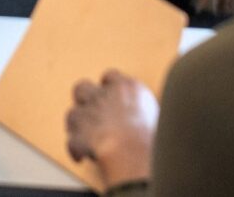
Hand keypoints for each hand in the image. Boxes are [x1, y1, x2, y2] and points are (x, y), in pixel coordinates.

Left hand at [64, 70, 157, 189]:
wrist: (134, 149)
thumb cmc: (157, 136)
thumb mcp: (162, 117)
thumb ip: (147, 111)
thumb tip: (152, 119)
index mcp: (127, 88)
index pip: (113, 77)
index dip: (110, 87)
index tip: (114, 96)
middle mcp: (103, 96)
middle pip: (84, 87)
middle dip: (85, 99)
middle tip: (94, 112)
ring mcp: (87, 114)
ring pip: (73, 113)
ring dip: (78, 124)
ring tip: (88, 135)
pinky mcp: (78, 134)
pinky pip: (72, 141)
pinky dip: (76, 149)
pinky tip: (81, 157)